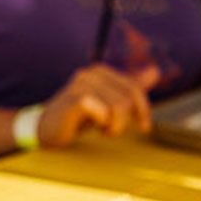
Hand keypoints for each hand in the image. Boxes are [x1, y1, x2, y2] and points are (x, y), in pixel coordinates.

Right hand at [37, 63, 158, 147]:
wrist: (46, 129)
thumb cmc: (77, 117)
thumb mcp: (107, 101)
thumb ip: (129, 87)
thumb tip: (155, 71)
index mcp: (101, 72)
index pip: (134, 88)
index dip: (143, 109)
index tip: (144, 127)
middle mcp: (91, 74)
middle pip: (128, 99)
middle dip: (124, 120)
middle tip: (110, 130)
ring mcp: (80, 85)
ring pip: (118, 107)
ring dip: (114, 126)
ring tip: (101, 129)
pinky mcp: (73, 100)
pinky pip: (102, 112)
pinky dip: (101, 123)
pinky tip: (92, 126)